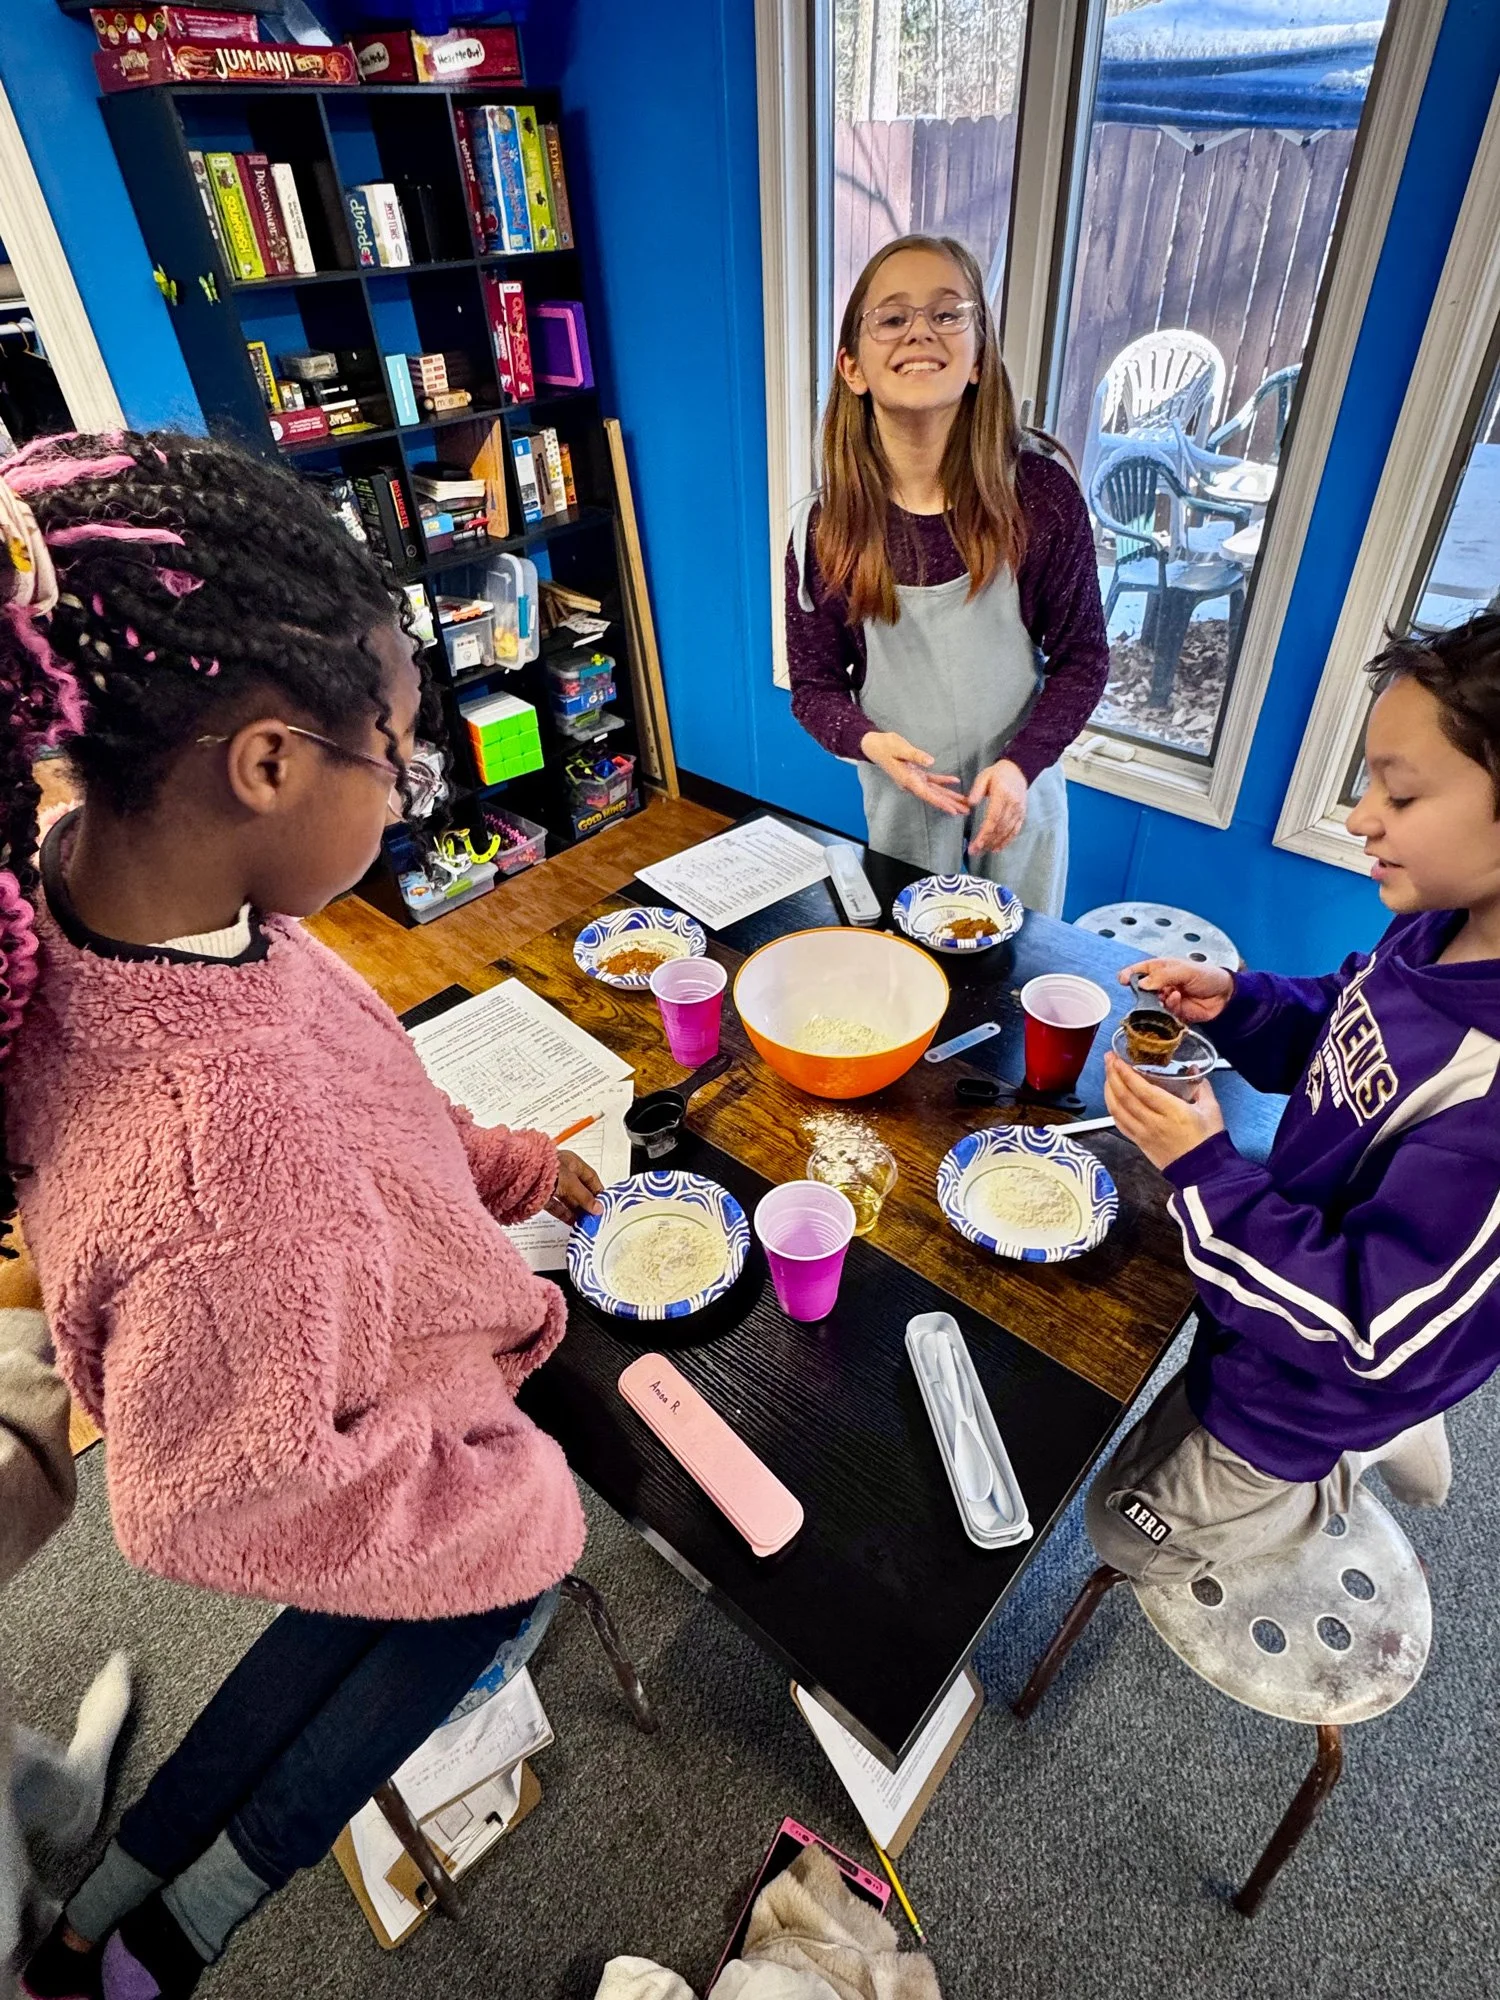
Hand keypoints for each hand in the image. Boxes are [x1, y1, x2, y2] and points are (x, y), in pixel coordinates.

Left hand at [548, 1149, 604, 1221]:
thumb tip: (598, 1209)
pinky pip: (556, 1206)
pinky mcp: (542, 1195)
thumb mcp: (572, 1184)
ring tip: (585, 1222)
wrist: (522, 1175)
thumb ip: (585, 1198)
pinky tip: (572, 1222)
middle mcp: (563, 1172)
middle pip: (579, 1189)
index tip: (605, 1203)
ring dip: (577, 1211)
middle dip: (588, 1203)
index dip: (598, 1190)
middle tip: (595, 1217)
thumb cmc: (549, 1170)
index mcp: (572, 1162)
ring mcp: (552, 1183)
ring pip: (568, 1199)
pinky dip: (564, 1214)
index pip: (590, 1177)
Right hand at [860, 730, 968, 816]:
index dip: (940, 803)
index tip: (952, 811)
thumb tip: (931, 761)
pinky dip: (944, 781)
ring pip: (935, 790)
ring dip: (949, 797)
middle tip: (965, 812)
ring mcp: (914, 779)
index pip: (927, 794)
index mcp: (907, 779)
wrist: (875, 745)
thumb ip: (915, 755)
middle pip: (933, 797)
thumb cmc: (885, 746)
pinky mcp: (916, 773)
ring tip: (963, 804)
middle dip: (950, 804)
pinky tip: (955, 782)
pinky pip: (932, 779)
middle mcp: (912, 783)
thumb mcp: (900, 748)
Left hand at [967, 759, 1027, 855]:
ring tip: (983, 851)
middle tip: (974, 852)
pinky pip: (1015, 830)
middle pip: (999, 827)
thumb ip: (976, 790)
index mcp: (1002, 794)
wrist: (1018, 770)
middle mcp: (1012, 804)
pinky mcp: (1022, 814)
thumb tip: (970, 803)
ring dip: (995, 843)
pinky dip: (1006, 841)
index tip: (975, 844)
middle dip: (986, 841)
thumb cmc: (997, 774)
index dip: (985, 833)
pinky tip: (997, 848)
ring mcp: (1019, 810)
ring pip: (1007, 831)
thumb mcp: (984, 777)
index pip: (993, 818)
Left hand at [1104, 1053, 1225, 1170]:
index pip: (1142, 1089)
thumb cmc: (1208, 1142)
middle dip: (1113, 1075)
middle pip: (1125, 1097)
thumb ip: (1201, 1086)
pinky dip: (1112, 1108)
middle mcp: (1154, 1123)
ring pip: (1117, 1110)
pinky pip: (1120, 1124)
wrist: (1204, 1170)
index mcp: (1173, 1111)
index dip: (1126, 1073)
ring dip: (1109, 1090)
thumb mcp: (1211, 1109)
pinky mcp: (1140, 1143)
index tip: (1118, 1059)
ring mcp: (1144, 1134)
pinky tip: (1111, 1098)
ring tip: (1108, 1075)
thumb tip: (1194, 1069)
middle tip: (1109, 1060)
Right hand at [1119, 956, 1234, 1023]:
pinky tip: (1178, 999)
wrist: (1225, 996)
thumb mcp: (1185, 970)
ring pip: (1152, 1003)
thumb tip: (1143, 984)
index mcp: (1163, 968)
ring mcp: (1167, 999)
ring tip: (1171, 994)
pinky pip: (1164, 1012)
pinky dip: (1170, 1006)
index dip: (1130, 974)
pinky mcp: (1174, 1013)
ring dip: (1159, 1000)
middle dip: (1144, 991)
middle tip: (1149, 991)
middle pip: (1143, 989)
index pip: (1141, 970)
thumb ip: (1163, 976)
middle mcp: (1162, 984)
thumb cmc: (1208, 977)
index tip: (1122, 979)